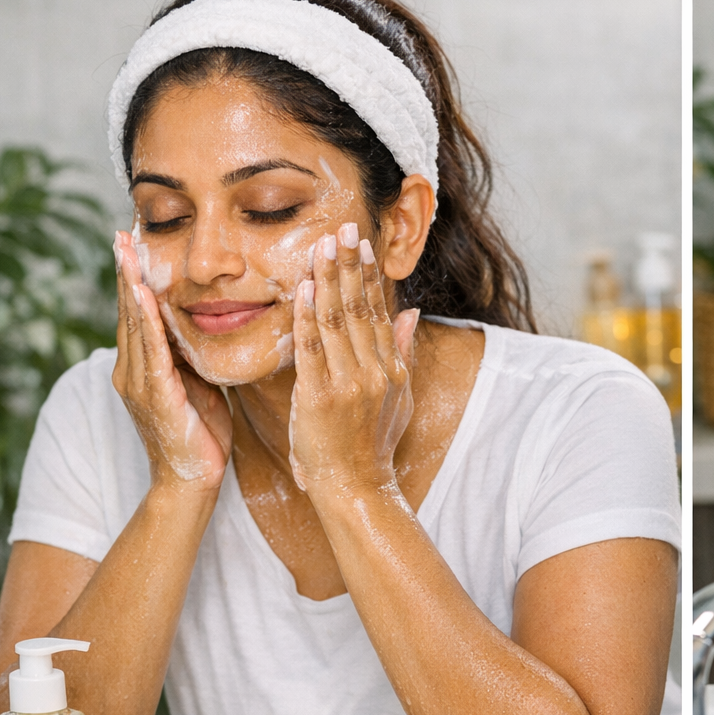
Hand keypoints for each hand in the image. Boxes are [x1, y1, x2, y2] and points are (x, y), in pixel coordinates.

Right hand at [110, 231, 232, 491]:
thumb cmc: (200, 434)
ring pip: (134, 324)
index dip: (136, 278)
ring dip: (131, 286)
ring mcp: (138, 382)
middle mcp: (132, 370)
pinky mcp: (153, 396)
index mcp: (144, 366)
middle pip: (130, 311)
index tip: (135, 243)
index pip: (139, 313)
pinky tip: (146, 297)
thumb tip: (205, 326)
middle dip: (126, 271)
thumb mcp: (198, 384)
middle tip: (122, 233)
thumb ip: (192, 356)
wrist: (190, 481)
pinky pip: (150, 350)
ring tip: (126, 252)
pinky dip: (148, 321)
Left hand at [289, 223, 418, 495]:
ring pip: (336, 320)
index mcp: (390, 369)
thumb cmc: (372, 445)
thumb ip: (401, 352)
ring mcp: (348, 383)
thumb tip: (410, 312)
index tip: (360, 244)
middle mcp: (373, 371)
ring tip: (322, 246)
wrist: (356, 487)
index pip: (377, 312)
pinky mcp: (320, 396)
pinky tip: (303, 289)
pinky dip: (306, 317)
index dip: (367, 276)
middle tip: (342, 228)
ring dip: (328, 279)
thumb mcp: (399, 397)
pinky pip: (312, 348)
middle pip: (359, 308)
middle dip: (349, 265)